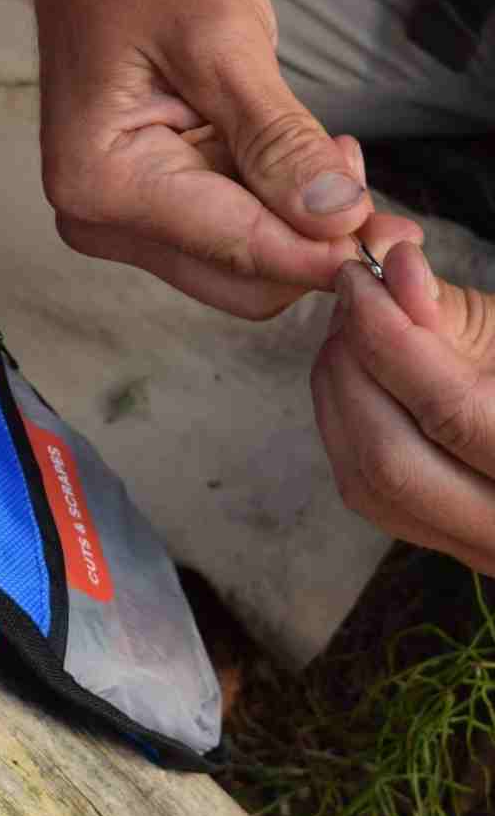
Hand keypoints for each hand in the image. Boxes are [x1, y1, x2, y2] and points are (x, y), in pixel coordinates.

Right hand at [20, 0, 373, 317]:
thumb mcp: (222, 42)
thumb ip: (279, 139)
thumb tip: (336, 219)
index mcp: (101, 183)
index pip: (238, 248)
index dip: (325, 248)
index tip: (397, 233)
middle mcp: (97, 217)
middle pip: (238, 280)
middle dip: (312, 240)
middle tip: (360, 170)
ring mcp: (116, 216)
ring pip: (240, 265)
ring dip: (296, 224)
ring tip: (326, 150)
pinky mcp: (142, 205)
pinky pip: (227, 235)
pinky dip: (274, 208)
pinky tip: (292, 156)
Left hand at [313, 230, 494, 573]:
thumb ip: (448, 308)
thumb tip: (392, 268)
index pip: (448, 409)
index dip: (386, 335)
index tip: (356, 278)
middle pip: (391, 458)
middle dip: (352, 370)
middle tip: (349, 305)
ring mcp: (476, 547)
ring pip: (368, 483)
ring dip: (338, 396)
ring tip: (349, 335)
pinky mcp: (440, 544)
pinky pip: (368, 495)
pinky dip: (345, 428)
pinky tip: (353, 379)